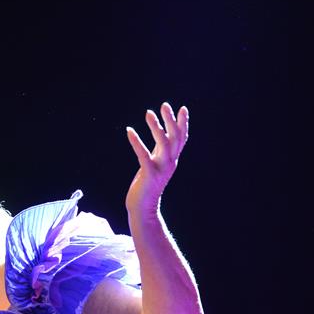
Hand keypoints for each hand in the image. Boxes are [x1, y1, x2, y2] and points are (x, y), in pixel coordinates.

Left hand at [125, 102, 189, 218]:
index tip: (182, 108)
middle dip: (171, 120)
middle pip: (175, 138)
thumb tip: (159, 134)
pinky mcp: (149, 174)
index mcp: (172, 160)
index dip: (183, 123)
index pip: (181, 139)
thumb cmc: (147, 186)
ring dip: (156, 127)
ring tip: (148, 113)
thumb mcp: (156, 165)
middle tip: (165, 105)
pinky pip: (143, 155)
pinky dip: (136, 142)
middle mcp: (170, 162)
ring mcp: (161, 169)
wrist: (143, 208)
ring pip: (163, 144)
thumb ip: (159, 151)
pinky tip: (129, 131)